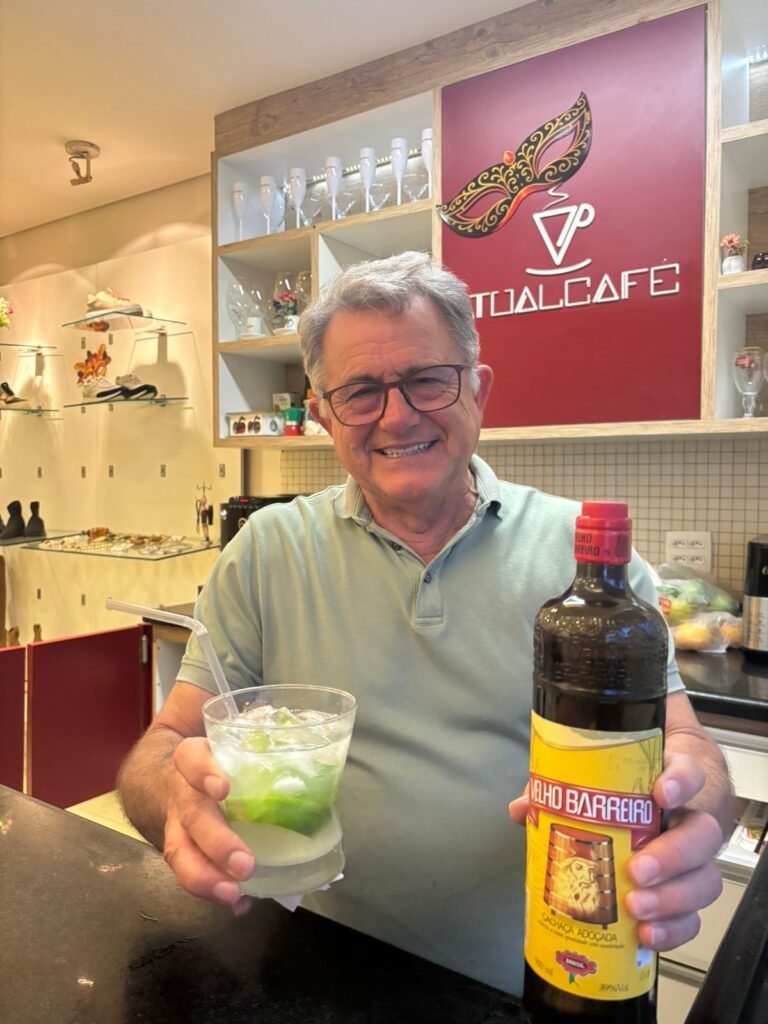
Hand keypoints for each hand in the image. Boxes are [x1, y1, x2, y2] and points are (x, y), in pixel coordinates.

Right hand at [163, 736, 254, 915]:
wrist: (150, 776)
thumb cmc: (204, 756)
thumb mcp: (220, 738)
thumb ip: (256, 739)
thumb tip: (326, 741)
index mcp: (191, 759)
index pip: (192, 759)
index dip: (205, 771)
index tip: (223, 786)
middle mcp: (179, 794)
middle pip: (193, 819)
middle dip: (218, 843)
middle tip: (246, 864)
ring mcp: (174, 826)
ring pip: (181, 854)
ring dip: (207, 878)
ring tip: (235, 893)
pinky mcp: (177, 848)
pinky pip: (191, 873)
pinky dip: (215, 890)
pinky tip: (238, 904)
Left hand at [508, 753, 724, 949]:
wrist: (652, 803)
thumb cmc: (623, 789)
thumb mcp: (594, 778)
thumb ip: (561, 787)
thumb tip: (523, 809)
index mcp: (668, 781)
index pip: (689, 769)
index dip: (680, 782)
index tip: (660, 793)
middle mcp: (689, 818)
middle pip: (702, 834)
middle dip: (671, 856)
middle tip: (636, 869)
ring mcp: (694, 859)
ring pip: (704, 879)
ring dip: (671, 898)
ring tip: (636, 908)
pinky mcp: (688, 894)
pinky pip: (694, 916)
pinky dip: (673, 929)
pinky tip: (646, 934)